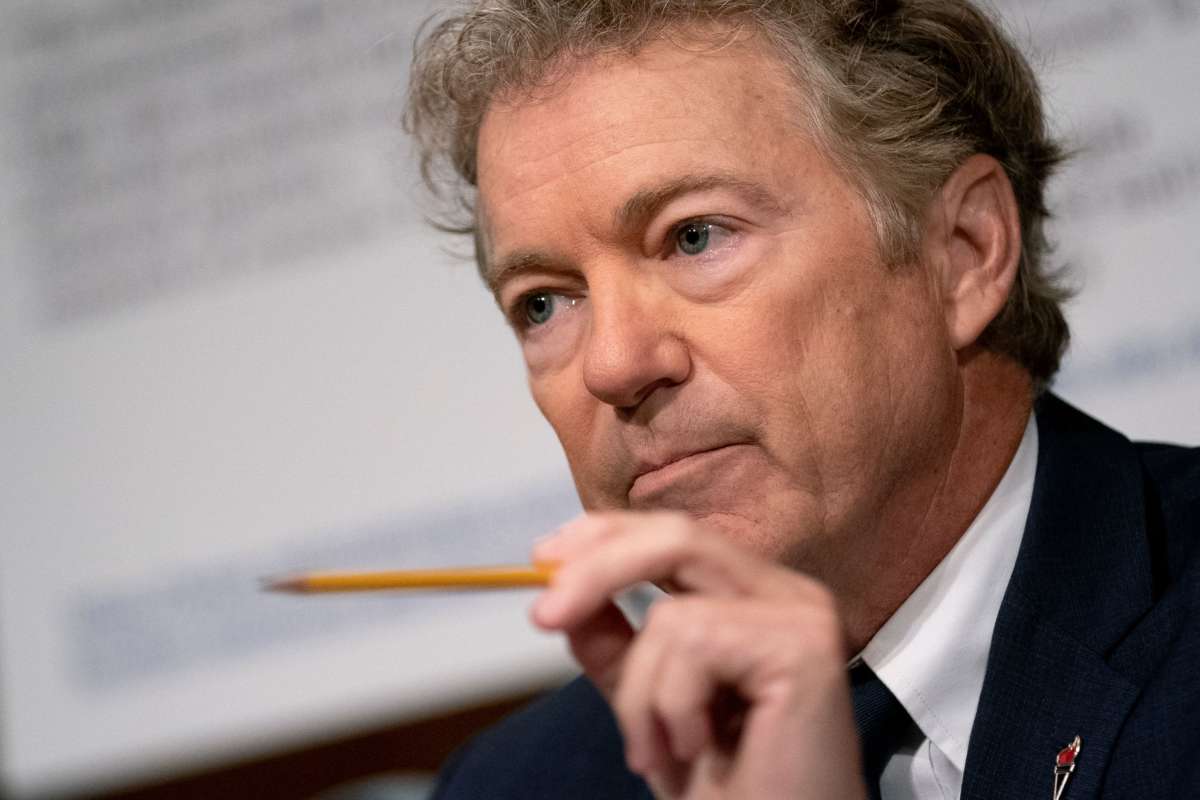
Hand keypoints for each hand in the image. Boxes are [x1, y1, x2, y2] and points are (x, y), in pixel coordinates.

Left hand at [531, 511, 865, 799]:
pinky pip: (694, 643)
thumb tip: (561, 594)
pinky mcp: (804, 645)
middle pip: (675, 538)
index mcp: (752, 597)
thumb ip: (615, 648)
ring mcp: (801, 615)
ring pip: (671, 612)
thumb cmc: (730, 788)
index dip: (605, 535)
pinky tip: (700, 750)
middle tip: (543, 616)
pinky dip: (672, 707)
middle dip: (594, 571)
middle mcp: (784, 594)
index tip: (541, 559)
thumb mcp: (648, 706)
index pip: (673, 535)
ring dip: (640, 695)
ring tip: (657, 753)